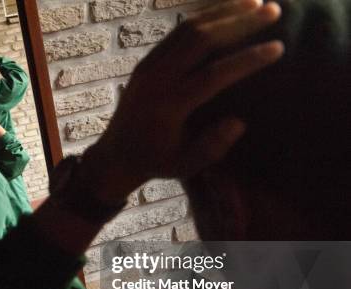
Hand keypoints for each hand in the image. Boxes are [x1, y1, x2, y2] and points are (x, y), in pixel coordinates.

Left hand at [83, 0, 283, 202]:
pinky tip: (228, 11)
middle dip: (240, 23)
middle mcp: (156, 80)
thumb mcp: (184, 165)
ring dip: (224, 12)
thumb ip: (211, 147)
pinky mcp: (146, 61)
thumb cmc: (157, 161)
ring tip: (257, 2)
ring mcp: (148, 66)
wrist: (116, 154)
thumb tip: (239, 122)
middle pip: (200, 40)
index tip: (278, 47)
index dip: (246, 60)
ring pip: (187, 29)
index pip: (212, 75)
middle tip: (275, 11)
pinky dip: (205, 18)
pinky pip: (177, 33)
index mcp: (167, 107)